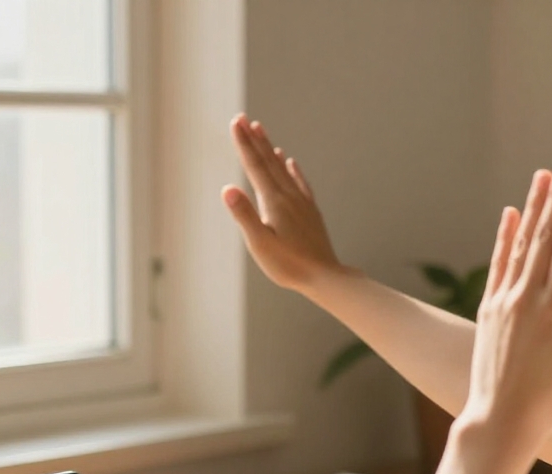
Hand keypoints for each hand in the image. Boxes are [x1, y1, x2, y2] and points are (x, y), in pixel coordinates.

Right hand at [222, 114, 343, 291]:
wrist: (324, 276)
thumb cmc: (288, 265)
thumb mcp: (260, 244)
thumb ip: (244, 215)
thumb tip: (227, 188)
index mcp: (273, 201)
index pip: (254, 166)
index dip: (243, 144)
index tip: (236, 122)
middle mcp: (288, 196)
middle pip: (268, 162)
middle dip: (254, 139)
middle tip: (243, 118)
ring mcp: (301, 202)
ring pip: (283, 169)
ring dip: (270, 149)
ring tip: (262, 132)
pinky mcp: (310, 211)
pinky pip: (300, 183)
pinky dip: (292, 169)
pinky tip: (290, 162)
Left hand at [461, 157, 551, 439]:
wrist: (499, 422)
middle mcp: (528, 299)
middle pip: (545, 237)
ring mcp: (504, 302)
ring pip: (521, 245)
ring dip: (533, 207)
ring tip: (541, 176)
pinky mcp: (489, 310)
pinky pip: (499, 264)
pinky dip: (506, 237)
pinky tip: (511, 214)